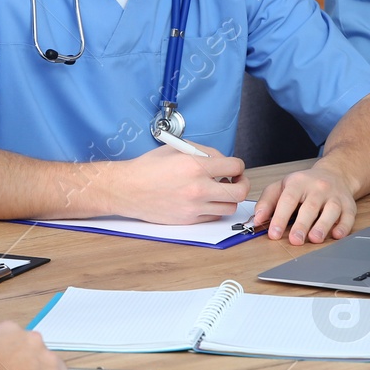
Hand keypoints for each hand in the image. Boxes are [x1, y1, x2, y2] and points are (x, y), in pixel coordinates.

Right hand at [107, 143, 248, 223]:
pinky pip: (214, 217)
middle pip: (240, 192)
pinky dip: (215, 209)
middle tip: (235, 181)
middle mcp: (198, 188)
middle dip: (242, 184)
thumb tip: (221, 160)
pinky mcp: (188, 219)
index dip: (238, 166)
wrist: (127, 189)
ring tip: (219, 191)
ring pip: (230, 207)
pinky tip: (206, 200)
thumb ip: (203, 152)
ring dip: (229, 198)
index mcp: (196, 166)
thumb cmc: (148, 167)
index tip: (233, 168)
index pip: (235, 167)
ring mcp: (194, 206)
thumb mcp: (177, 149)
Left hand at [253, 164, 355, 243]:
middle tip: (295, 240)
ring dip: (323, 225)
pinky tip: (336, 235)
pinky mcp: (349, 205)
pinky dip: (344, 227)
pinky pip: (348, 216)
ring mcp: (335, 196)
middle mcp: (318, 188)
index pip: (288, 200)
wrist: (334, 174)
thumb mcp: (282, 187)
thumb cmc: (304, 185)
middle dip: (302, 225)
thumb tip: (257, 219)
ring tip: (314, 239)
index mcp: (298, 183)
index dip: (280, 217)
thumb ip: (267, 202)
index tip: (274, 233)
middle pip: (310, 207)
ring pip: (331, 210)